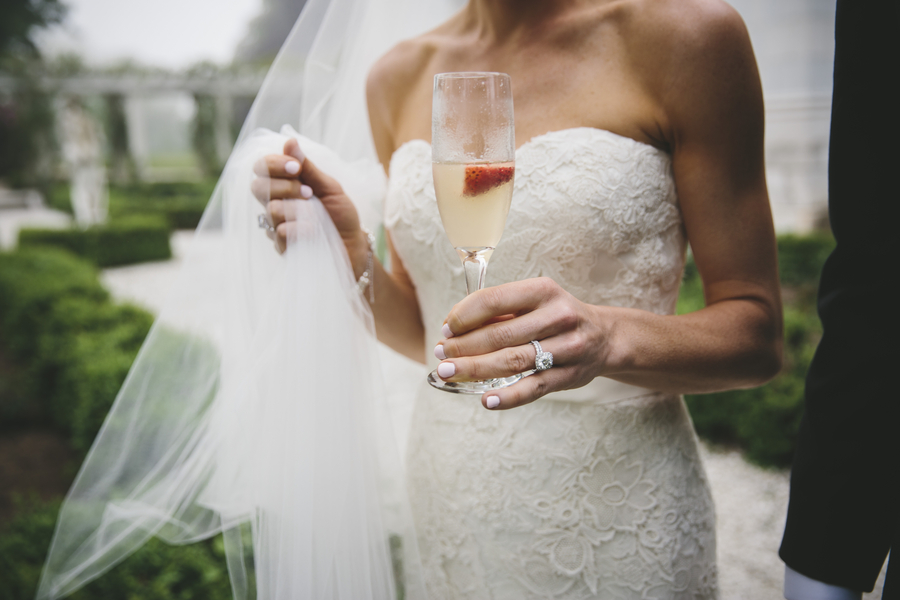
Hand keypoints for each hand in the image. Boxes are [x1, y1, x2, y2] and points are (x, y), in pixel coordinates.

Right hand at [251, 138, 368, 271]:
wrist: (352, 245)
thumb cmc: (341, 215)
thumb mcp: (329, 187)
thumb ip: (308, 168)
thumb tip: (289, 141)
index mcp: (284, 185)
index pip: (262, 168)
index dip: (274, 164)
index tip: (295, 167)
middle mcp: (276, 203)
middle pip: (257, 187)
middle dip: (284, 186)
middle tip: (308, 193)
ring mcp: (276, 225)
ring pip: (270, 209)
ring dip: (295, 208)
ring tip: (315, 214)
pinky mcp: (282, 245)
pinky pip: (280, 232)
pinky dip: (300, 228)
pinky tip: (313, 230)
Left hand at [433, 278, 614, 409]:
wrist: (606, 337)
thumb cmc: (555, 317)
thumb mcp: (534, 302)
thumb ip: (499, 312)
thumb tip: (453, 328)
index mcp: (543, 291)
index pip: (493, 300)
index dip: (463, 316)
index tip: (445, 330)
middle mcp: (558, 316)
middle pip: (500, 335)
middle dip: (463, 347)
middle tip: (440, 356)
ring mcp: (567, 347)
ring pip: (513, 361)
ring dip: (475, 369)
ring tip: (449, 374)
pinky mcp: (570, 375)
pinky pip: (534, 388)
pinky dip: (508, 397)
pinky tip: (486, 400)